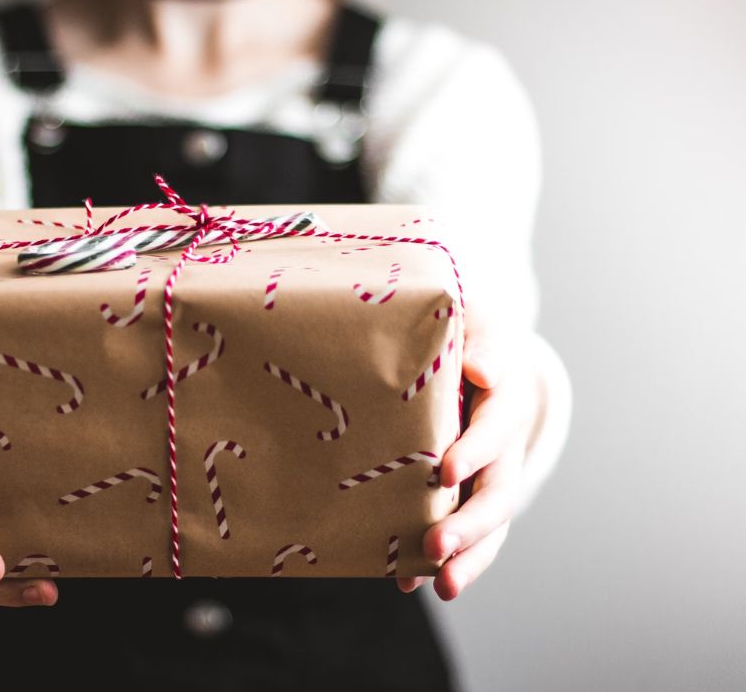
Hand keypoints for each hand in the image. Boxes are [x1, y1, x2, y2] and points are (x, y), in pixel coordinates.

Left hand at [397, 310, 539, 600]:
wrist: (479, 361)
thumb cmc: (469, 338)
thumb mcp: (478, 326)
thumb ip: (481, 343)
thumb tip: (481, 370)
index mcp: (505, 403)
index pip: (495, 429)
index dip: (475, 451)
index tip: (445, 471)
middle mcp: (503, 450)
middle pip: (497, 494)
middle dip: (469, 524)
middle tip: (435, 546)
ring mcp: (488, 479)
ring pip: (488, 527)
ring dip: (467, 558)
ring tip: (442, 587)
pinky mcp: (467, 497)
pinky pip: (464, 536)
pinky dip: (441, 561)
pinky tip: (408, 581)